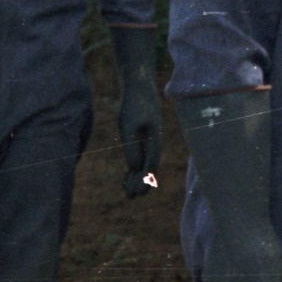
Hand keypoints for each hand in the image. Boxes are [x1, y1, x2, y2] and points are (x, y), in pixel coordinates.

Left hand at [110, 26, 162, 198]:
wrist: (139, 85)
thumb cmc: (134, 104)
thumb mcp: (129, 125)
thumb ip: (133, 147)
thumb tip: (135, 168)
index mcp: (154, 141)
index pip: (151, 168)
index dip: (143, 183)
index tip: (134, 194)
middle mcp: (154, 142)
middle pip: (150, 169)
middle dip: (141, 184)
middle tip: (130, 197)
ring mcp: (150, 139)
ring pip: (146, 164)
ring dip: (138, 178)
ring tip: (127, 190)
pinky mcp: (144, 134)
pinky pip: (142, 155)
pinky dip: (135, 167)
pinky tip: (127, 174)